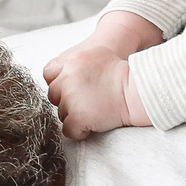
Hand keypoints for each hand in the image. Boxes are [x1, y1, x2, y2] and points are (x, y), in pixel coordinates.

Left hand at [44, 12, 160, 139]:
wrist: (136, 90)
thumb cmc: (119, 73)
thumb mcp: (94, 55)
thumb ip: (71, 63)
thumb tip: (55, 76)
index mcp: (69, 63)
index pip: (49, 74)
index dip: (60, 82)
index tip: (74, 86)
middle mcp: (66, 80)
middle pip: (54, 96)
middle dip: (67, 100)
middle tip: (87, 100)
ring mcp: (70, 100)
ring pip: (62, 114)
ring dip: (75, 115)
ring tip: (94, 109)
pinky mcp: (77, 118)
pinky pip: (69, 130)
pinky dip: (80, 130)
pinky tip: (93, 122)